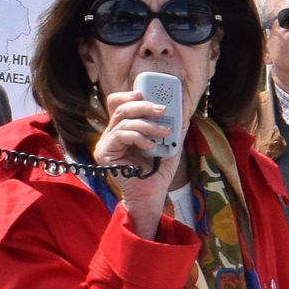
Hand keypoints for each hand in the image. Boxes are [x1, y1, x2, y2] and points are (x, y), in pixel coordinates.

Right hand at [94, 88, 175, 232]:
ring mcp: (106, 143)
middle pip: (121, 108)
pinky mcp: (104, 153)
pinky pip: (120, 135)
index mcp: (124, 130)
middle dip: (144, 106)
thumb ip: (174, 128)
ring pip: (123, 120)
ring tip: (163, 132)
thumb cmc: (158, 172)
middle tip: (162, 109)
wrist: (151, 196)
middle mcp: (113, 134)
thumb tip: (184, 111)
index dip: (128, 96)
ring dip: (147, 124)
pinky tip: (149, 145)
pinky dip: (138, 137)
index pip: (119, 105)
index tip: (144, 92)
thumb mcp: (170, 145)